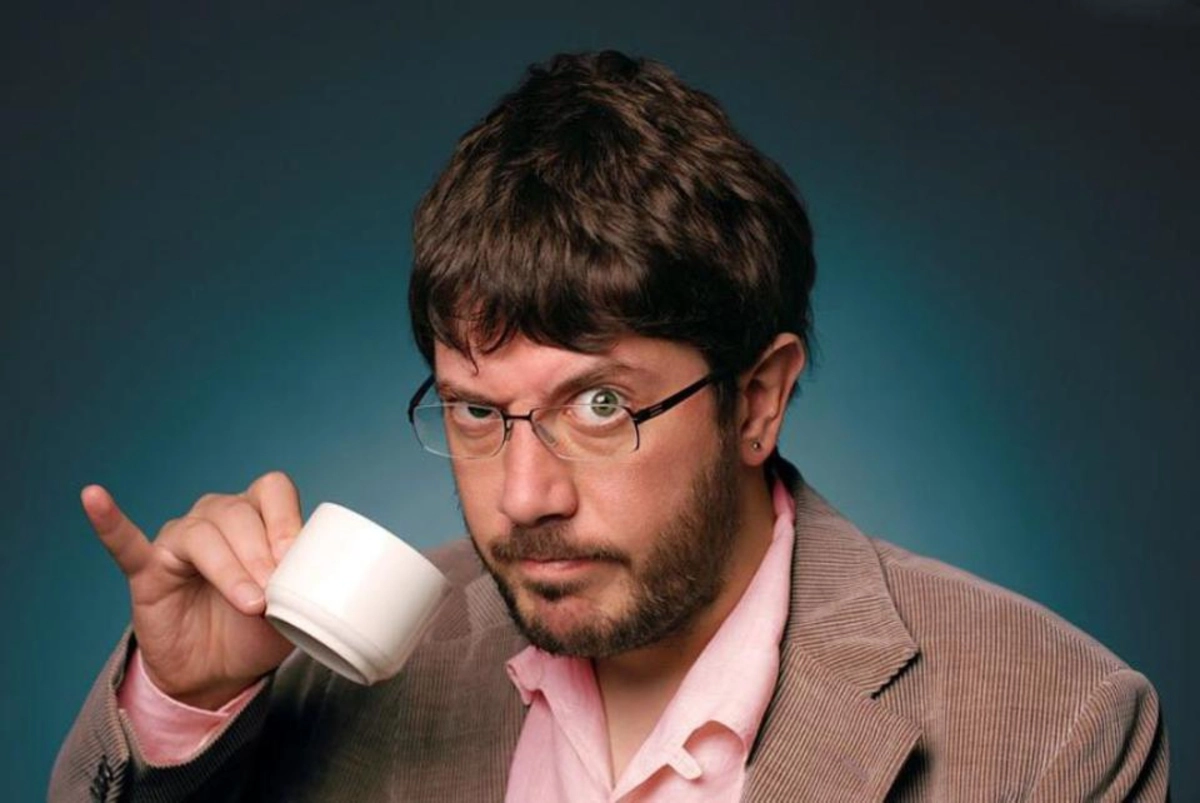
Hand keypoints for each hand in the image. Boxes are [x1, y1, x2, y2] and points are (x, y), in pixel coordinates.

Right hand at [83, 471, 300, 709]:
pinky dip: (110, 522)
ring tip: (250, 602)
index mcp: (258, 517)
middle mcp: (217, 518)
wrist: (218, 672)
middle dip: (260, 553)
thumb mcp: (293, 608)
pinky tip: (95, 498)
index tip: (295, 555)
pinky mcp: (147, 570)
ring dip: (230, 567)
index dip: (285, 518)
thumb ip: (304, 586)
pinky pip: (125, 543)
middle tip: (273, 592)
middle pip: (237, 512)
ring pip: (201, 533)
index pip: (272, 491)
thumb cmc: (257, 630)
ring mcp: (180, 541)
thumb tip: (319, 576)